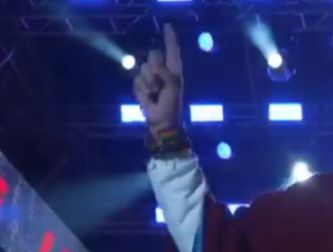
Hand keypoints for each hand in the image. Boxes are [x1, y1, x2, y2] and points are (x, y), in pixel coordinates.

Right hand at [133, 23, 183, 137]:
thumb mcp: (172, 88)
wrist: (161, 124)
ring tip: (154, 95)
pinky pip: (136, 81)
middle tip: (159, 87)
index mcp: (175, 71)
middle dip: (154, 70)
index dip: (170, 38)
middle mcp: (163, 71)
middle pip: (152, 57)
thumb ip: (165, 73)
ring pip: (142, 69)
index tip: (167, 25)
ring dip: (148, 84)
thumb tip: (155, 62)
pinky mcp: (141, 86)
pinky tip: (147, 99)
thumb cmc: (171, 107)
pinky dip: (141, 91)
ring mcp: (151, 78)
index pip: (172, 51)